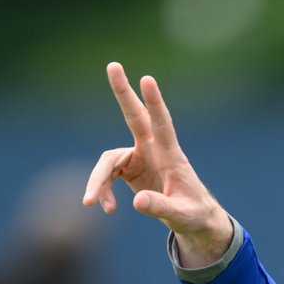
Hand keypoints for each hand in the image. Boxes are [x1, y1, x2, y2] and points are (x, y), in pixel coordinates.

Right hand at [82, 61, 232, 266]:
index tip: (147, 79)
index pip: (162, 125)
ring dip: (98, 180)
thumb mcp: (182, 216)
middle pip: (134, 116)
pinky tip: (106, 207)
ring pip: (109, 160)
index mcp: (171, 156)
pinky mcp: (129, 168)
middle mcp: (153, 150)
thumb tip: (137, 202)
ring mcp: (139, 157)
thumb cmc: (193, 214)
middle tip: (113, 65)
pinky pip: (108, 174)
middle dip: (123, 93)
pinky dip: (102, 190)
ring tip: (90, 202)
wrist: (193, 218)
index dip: (154, 103)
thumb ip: (161, 208)